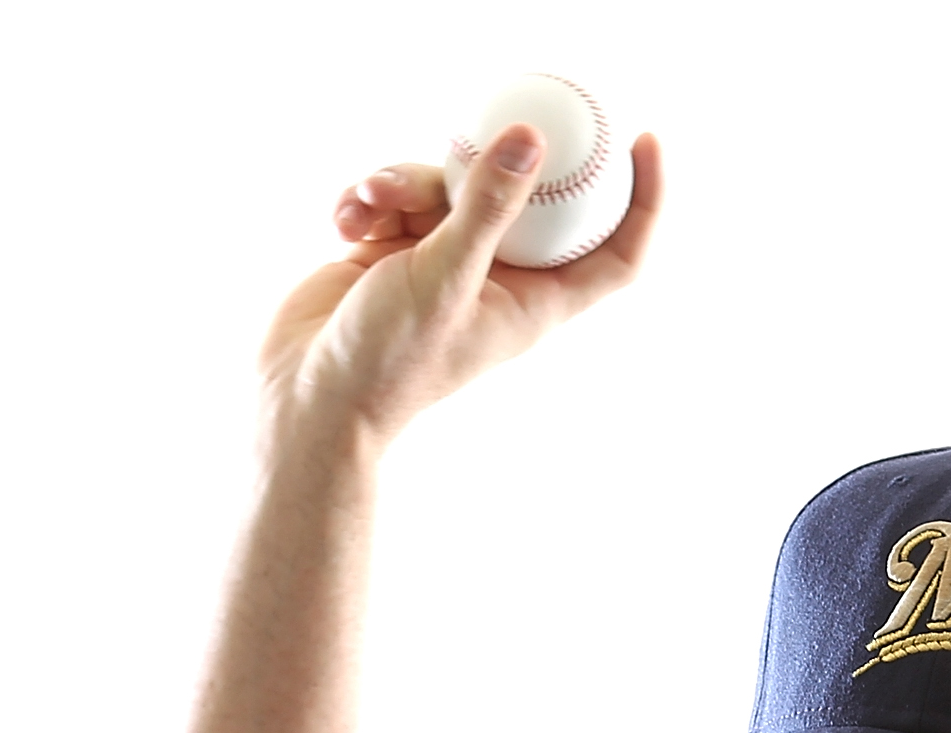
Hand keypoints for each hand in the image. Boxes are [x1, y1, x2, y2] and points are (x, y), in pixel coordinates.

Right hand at [256, 125, 664, 454]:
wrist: (306, 397)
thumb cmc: (386, 363)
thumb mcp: (443, 277)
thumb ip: (487, 207)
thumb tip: (529, 139)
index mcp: (533, 302)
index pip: (615, 254)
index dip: (642, 200)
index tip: (643, 139)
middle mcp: (497, 280)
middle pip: (528, 199)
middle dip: (497, 161)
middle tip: (499, 118)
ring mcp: (445, 263)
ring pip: (451, 187)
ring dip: (408, 180)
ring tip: (376, 198)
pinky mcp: (396, 252)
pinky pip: (400, 198)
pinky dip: (374, 197)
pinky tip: (347, 217)